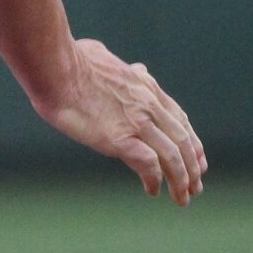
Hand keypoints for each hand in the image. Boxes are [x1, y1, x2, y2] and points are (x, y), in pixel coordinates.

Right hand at [33, 38, 206, 204]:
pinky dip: (154, 180)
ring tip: (181, 198)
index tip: (198, 159)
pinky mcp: (120, 138)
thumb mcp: (100, 54)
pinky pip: (149, 165)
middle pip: (183, 140)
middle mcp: (149, 104)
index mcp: (145, 86)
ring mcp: (137, 122)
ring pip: (173, 157)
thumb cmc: (68, 59)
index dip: (192, 142)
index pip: (180, 118)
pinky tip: (151, 190)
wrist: (55, 68)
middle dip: (193, 167)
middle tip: (195, 187)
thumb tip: (115, 59)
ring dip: (182, 181)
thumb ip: (114, 64)